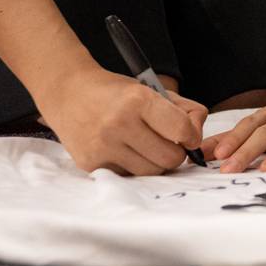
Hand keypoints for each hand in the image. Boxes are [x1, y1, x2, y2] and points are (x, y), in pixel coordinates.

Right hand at [39, 66, 207, 175]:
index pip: (182, 130)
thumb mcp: (151, 89)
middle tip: (167, 142)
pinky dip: (134, 167)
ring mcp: (103, 147)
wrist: (68, 93)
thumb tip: (197, 136)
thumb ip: (183, 109)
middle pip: (170, 159)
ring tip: (146, 146)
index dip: (191, 136)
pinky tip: (126, 151)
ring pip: (152, 172)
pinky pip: (129, 176)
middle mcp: (119, 124)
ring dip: (156, 163)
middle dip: (176, 152)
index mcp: (137, 100)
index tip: (187, 134)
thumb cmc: (116, 92)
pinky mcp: (91, 164)